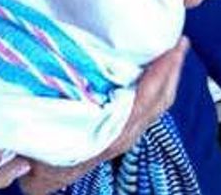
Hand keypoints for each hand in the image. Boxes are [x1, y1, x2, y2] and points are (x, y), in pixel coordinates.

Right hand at [18, 39, 188, 193]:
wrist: (41, 179)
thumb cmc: (40, 154)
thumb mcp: (43, 134)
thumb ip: (52, 115)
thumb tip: (45, 97)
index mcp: (108, 133)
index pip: (144, 101)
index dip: (160, 75)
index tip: (171, 50)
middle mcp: (122, 135)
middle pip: (159, 101)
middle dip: (172, 71)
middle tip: (180, 41)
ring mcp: (124, 134)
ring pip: (157, 105)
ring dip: (167, 77)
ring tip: (172, 50)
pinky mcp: (121, 130)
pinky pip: (147, 106)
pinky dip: (156, 86)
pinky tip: (152, 70)